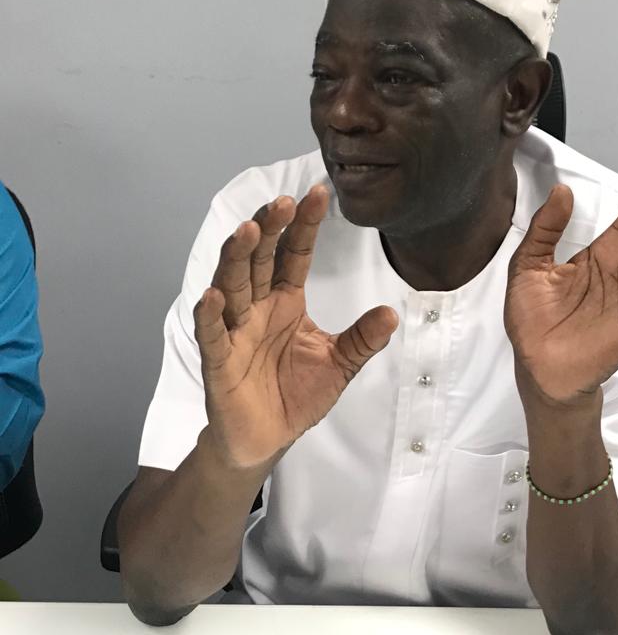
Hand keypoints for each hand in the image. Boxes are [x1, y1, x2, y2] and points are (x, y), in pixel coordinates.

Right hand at [193, 184, 398, 467]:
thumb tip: (392, 314)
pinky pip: (212, 335)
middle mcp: (257, 308)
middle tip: (281, 202)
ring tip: (247, 231)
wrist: (266, 440)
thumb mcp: (339, 365)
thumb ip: (361, 339)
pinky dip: (209, 315)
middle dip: (268, 230)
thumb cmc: (295, 396)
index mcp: (286, 301)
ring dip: (237, 258)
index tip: (318, 194)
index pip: (294, 255)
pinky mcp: (218, 361)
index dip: (304, 226)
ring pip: (232, 286)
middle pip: (260, 260)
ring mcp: (235, 331)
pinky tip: (212, 296)